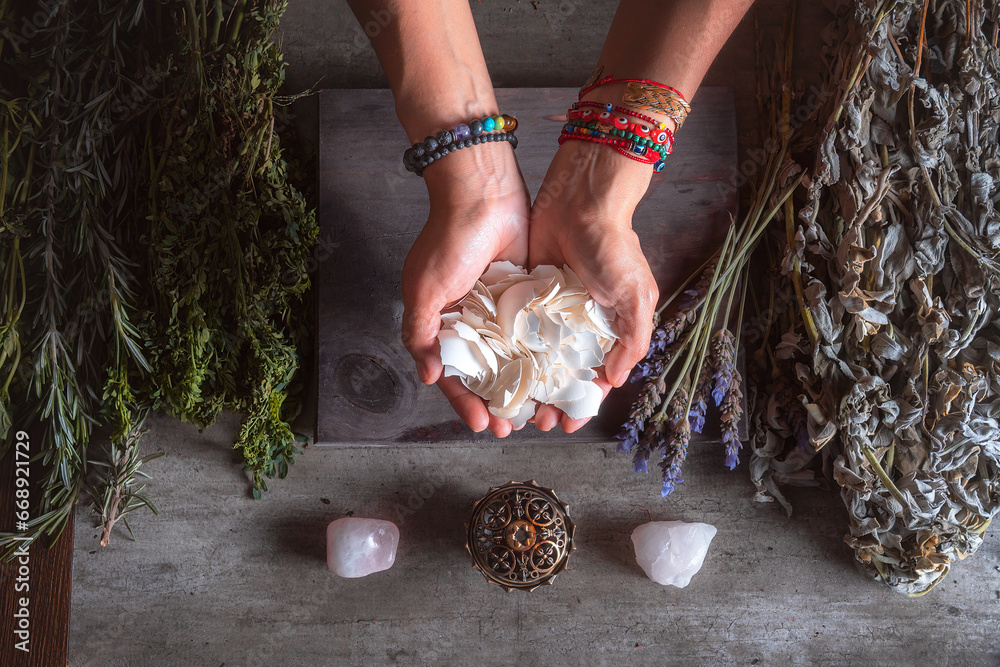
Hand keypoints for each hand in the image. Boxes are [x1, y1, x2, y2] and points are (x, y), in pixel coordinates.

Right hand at [401, 141, 530, 437]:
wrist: (483, 194)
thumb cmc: (448, 239)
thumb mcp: (425, 289)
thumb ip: (422, 333)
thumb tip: (427, 377)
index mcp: (442, 323)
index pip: (452, 374)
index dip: (464, 401)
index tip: (480, 424)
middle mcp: (471, 321)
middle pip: (485, 373)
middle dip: (497, 402)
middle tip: (513, 426)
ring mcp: (500, 311)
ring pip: (513, 359)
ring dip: (523, 386)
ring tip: (538, 410)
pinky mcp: (526, 296)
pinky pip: (534, 333)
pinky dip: (542, 356)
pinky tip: (554, 376)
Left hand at [528, 140, 658, 432]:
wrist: (580, 200)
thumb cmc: (613, 247)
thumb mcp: (634, 295)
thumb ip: (631, 340)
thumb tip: (615, 381)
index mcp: (607, 329)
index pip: (593, 377)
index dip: (582, 403)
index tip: (567, 424)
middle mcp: (575, 325)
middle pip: (558, 375)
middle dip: (547, 401)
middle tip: (532, 422)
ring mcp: (547, 312)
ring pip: (532, 359)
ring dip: (523, 385)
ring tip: (509, 407)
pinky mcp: (522, 296)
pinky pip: (511, 330)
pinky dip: (504, 352)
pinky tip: (492, 373)